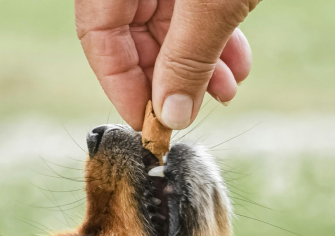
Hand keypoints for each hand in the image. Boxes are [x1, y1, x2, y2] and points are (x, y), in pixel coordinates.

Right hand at [77, 0, 258, 129]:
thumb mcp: (210, 6)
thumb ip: (188, 57)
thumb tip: (171, 116)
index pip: (97, 33)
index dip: (120, 83)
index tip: (146, 125)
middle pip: (131, 34)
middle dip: (168, 78)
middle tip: (190, 113)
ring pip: (167, 27)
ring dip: (198, 65)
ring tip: (226, 91)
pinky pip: (193, 13)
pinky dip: (215, 41)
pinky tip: (237, 67)